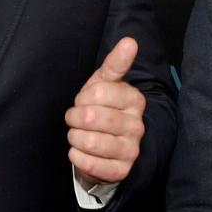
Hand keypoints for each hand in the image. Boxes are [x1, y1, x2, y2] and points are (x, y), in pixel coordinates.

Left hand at [66, 37, 145, 184]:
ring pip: (89, 141)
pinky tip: (80, 151)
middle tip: (77, 120)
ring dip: (74, 138)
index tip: (84, 101)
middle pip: (90, 117)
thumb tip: (130, 41)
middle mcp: (137, 125)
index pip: (96, 93)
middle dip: (74, 118)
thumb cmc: (102, 108)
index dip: (82, 98)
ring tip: (78, 135)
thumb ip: (116, 63)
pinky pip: (89, 163)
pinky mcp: (121, 170)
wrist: (104, 146)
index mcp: (135, 100)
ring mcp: (131, 149)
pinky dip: (77, 157)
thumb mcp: (105, 84)